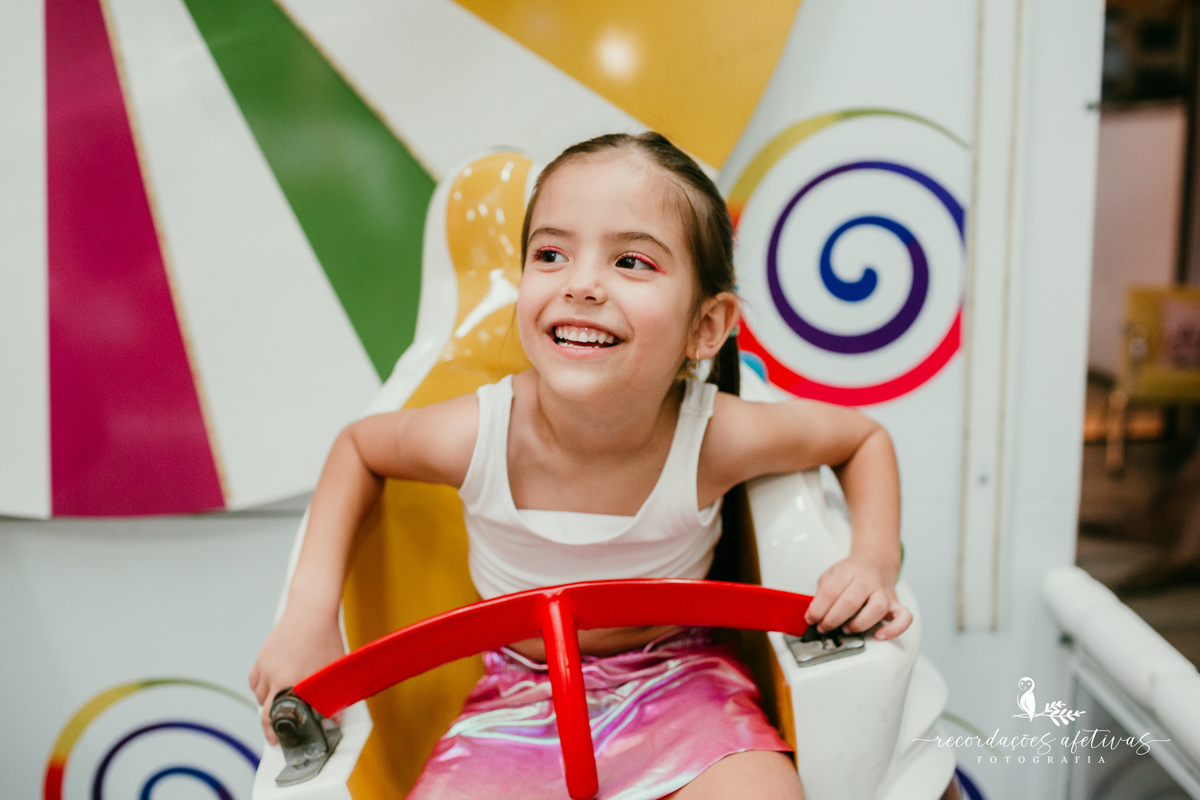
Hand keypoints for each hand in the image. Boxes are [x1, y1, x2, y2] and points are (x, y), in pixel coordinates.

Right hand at [248, 607, 345, 743]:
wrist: (310, 611)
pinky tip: (269, 690)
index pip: (277, 718)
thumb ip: (334, 696)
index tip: (277, 742)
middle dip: (269, 725)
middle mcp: (275, 678)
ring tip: (278, 707)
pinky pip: (255, 681)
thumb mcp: (335, 670)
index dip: (275, 733)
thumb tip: (336, 718)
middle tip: (274, 734)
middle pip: (264, 710)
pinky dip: (260, 689)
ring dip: (267, 704)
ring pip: (260, 695)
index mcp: (293, 684)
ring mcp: (266, 667)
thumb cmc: (326, 639)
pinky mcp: (262, 657)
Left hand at [804, 552, 911, 640]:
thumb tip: (813, 613)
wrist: (876, 561)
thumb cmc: (852, 572)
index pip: (830, 591)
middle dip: (832, 620)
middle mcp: (868, 581)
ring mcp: (883, 592)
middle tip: (823, 627)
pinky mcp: (896, 604)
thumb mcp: (831, 574)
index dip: (817, 609)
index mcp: (848, 571)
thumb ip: (823, 591)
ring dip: (858, 624)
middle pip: (850, 601)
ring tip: (846, 629)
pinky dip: (894, 629)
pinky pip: (904, 617)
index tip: (810, 619)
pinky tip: (879, 635)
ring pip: (877, 608)